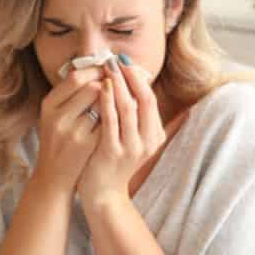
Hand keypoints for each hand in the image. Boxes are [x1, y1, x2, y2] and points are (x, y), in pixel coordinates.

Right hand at [32, 66, 107, 195]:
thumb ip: (72, 94)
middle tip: (120, 82)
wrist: (53, 178)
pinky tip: (120, 118)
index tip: (108, 69)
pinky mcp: (86, 146)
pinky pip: (108, 124)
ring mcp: (72, 132)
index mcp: (49, 105)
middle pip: (91, 88)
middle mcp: (58, 117)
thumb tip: (100, 69)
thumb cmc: (59, 141)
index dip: (95, 70)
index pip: (76, 77)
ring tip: (120, 98)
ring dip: (115, 100)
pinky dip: (116, 118)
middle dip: (109, 84)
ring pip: (103, 105)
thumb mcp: (56, 115)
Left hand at [78, 58, 163, 210]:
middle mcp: (147, 141)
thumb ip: (136, 117)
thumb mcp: (132, 139)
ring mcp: (132, 148)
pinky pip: (111, 120)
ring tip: (108, 67)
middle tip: (117, 59)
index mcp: (154, 136)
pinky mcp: (113, 152)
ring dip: (118, 84)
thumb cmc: (113, 161)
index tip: (125, 62)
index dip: (138, 78)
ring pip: (128, 107)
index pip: (150, 99)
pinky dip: (107, 101)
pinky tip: (100, 87)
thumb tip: (137, 85)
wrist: (103, 194)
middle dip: (130, 77)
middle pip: (144, 100)